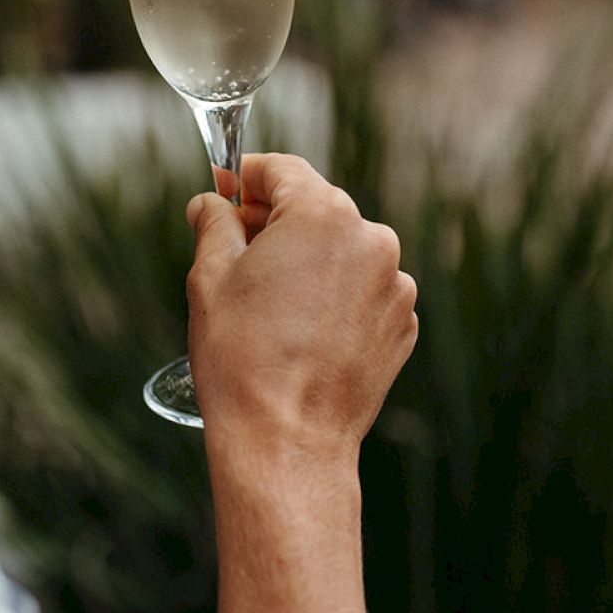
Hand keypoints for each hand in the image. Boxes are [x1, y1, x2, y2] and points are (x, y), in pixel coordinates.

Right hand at [185, 154, 417, 462]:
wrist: (286, 442)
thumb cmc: (243, 360)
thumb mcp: (210, 278)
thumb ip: (214, 224)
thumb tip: (210, 204)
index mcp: (323, 215)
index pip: (283, 170)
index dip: (247, 175)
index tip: (224, 186)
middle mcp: (371, 239)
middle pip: (316, 208)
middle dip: (275, 219)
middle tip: (234, 242)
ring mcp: (394, 284)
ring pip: (341, 251)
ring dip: (308, 260)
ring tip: (267, 299)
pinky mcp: (402, 324)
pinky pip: (363, 290)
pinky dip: (334, 296)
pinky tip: (301, 329)